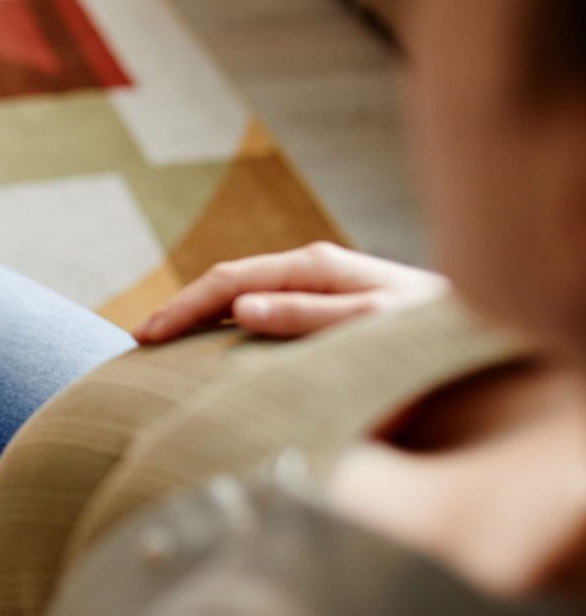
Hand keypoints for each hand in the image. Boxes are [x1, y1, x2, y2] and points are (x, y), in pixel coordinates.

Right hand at [133, 242, 449, 342]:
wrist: (475, 332)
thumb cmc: (429, 332)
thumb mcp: (372, 323)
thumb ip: (308, 316)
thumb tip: (240, 308)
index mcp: (312, 267)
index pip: (227, 280)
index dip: (182, 308)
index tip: (145, 337)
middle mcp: (308, 270)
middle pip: (225, 284)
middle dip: (179, 310)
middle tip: (138, 344)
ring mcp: (314, 287)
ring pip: (239, 297)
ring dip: (199, 319)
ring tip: (163, 347)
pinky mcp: (321, 308)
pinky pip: (260, 312)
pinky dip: (226, 327)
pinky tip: (213, 348)